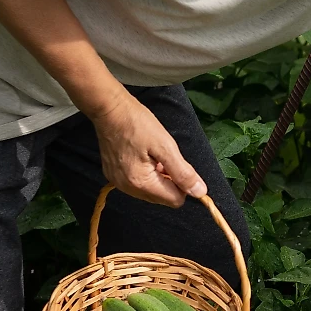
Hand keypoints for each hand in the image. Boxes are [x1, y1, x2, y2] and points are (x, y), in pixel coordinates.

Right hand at [91, 92, 206, 206]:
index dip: (183, 185)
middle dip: (170, 181)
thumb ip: (183, 173)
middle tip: (165, 158)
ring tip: (153, 156)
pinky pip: (137, 184)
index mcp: (141, 183)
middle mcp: (128, 189)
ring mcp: (118, 183)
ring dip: (158, 178)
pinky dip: (145, 175)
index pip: (175, 200)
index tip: (180, 166)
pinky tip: (143, 156)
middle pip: (162, 198)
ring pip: (150, 192)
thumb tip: (200, 193)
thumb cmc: (139, 124)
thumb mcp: (166, 146)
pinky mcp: (113, 176)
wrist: (110, 109)